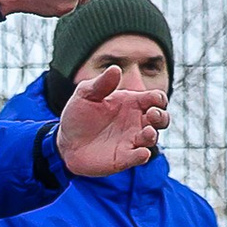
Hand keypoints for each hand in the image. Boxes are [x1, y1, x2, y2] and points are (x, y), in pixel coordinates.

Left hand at [57, 59, 167, 180]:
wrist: (64, 142)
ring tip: (147, 132)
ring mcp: (131, 141)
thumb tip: (115, 69)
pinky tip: (141, 152)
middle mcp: (136, 122)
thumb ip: (101, 83)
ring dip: (152, 136)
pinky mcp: (123, 158)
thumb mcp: (86, 94)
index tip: (154, 99)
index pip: (155, 99)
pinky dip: (142, 156)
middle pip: (161, 119)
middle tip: (152, 114)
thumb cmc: (78, 115)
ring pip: (152, 138)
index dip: (159, 98)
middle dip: (162, 116)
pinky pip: (138, 157)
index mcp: (132, 103)